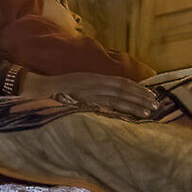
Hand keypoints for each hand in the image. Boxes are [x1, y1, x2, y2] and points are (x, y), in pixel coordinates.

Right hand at [19, 68, 158, 119]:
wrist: (35, 88)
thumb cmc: (54, 90)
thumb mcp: (76, 86)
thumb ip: (90, 90)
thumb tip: (104, 100)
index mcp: (93, 78)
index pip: (120, 82)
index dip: (136, 88)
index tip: (150, 94)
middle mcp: (94, 81)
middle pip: (123, 88)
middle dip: (141, 96)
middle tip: (156, 104)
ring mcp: (89, 90)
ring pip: (118, 96)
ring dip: (135, 103)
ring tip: (150, 111)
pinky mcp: (84, 98)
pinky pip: (106, 104)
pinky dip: (120, 108)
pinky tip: (131, 114)